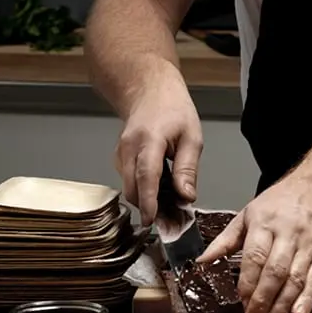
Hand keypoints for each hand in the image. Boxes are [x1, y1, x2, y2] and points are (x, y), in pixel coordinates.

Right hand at [115, 72, 201, 226]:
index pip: (146, 175)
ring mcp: (120, 153)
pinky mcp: (119, 158)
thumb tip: (186, 196)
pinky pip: (129, 181)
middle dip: (149, 208)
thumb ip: (188, 169)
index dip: (149, 201)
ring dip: (146, 201)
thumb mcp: (192, 137)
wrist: (150, 91)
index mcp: (149, 139)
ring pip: (129, 187)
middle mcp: (129, 147)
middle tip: (172, 221)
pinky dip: (142, 191)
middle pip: (133, 187)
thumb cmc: (173, 110)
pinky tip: (160, 191)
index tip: (153, 219)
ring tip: (170, 206)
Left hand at [198, 174, 311, 312]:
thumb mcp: (249, 213)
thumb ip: (226, 240)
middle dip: (262, 301)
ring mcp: (307, 245)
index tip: (241, 303)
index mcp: (264, 224)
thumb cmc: (282, 200)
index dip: (248, 283)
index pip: (255, 257)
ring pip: (294, 279)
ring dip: (281, 306)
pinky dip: (308, 299)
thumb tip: (203, 261)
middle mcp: (287, 235)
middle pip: (274, 272)